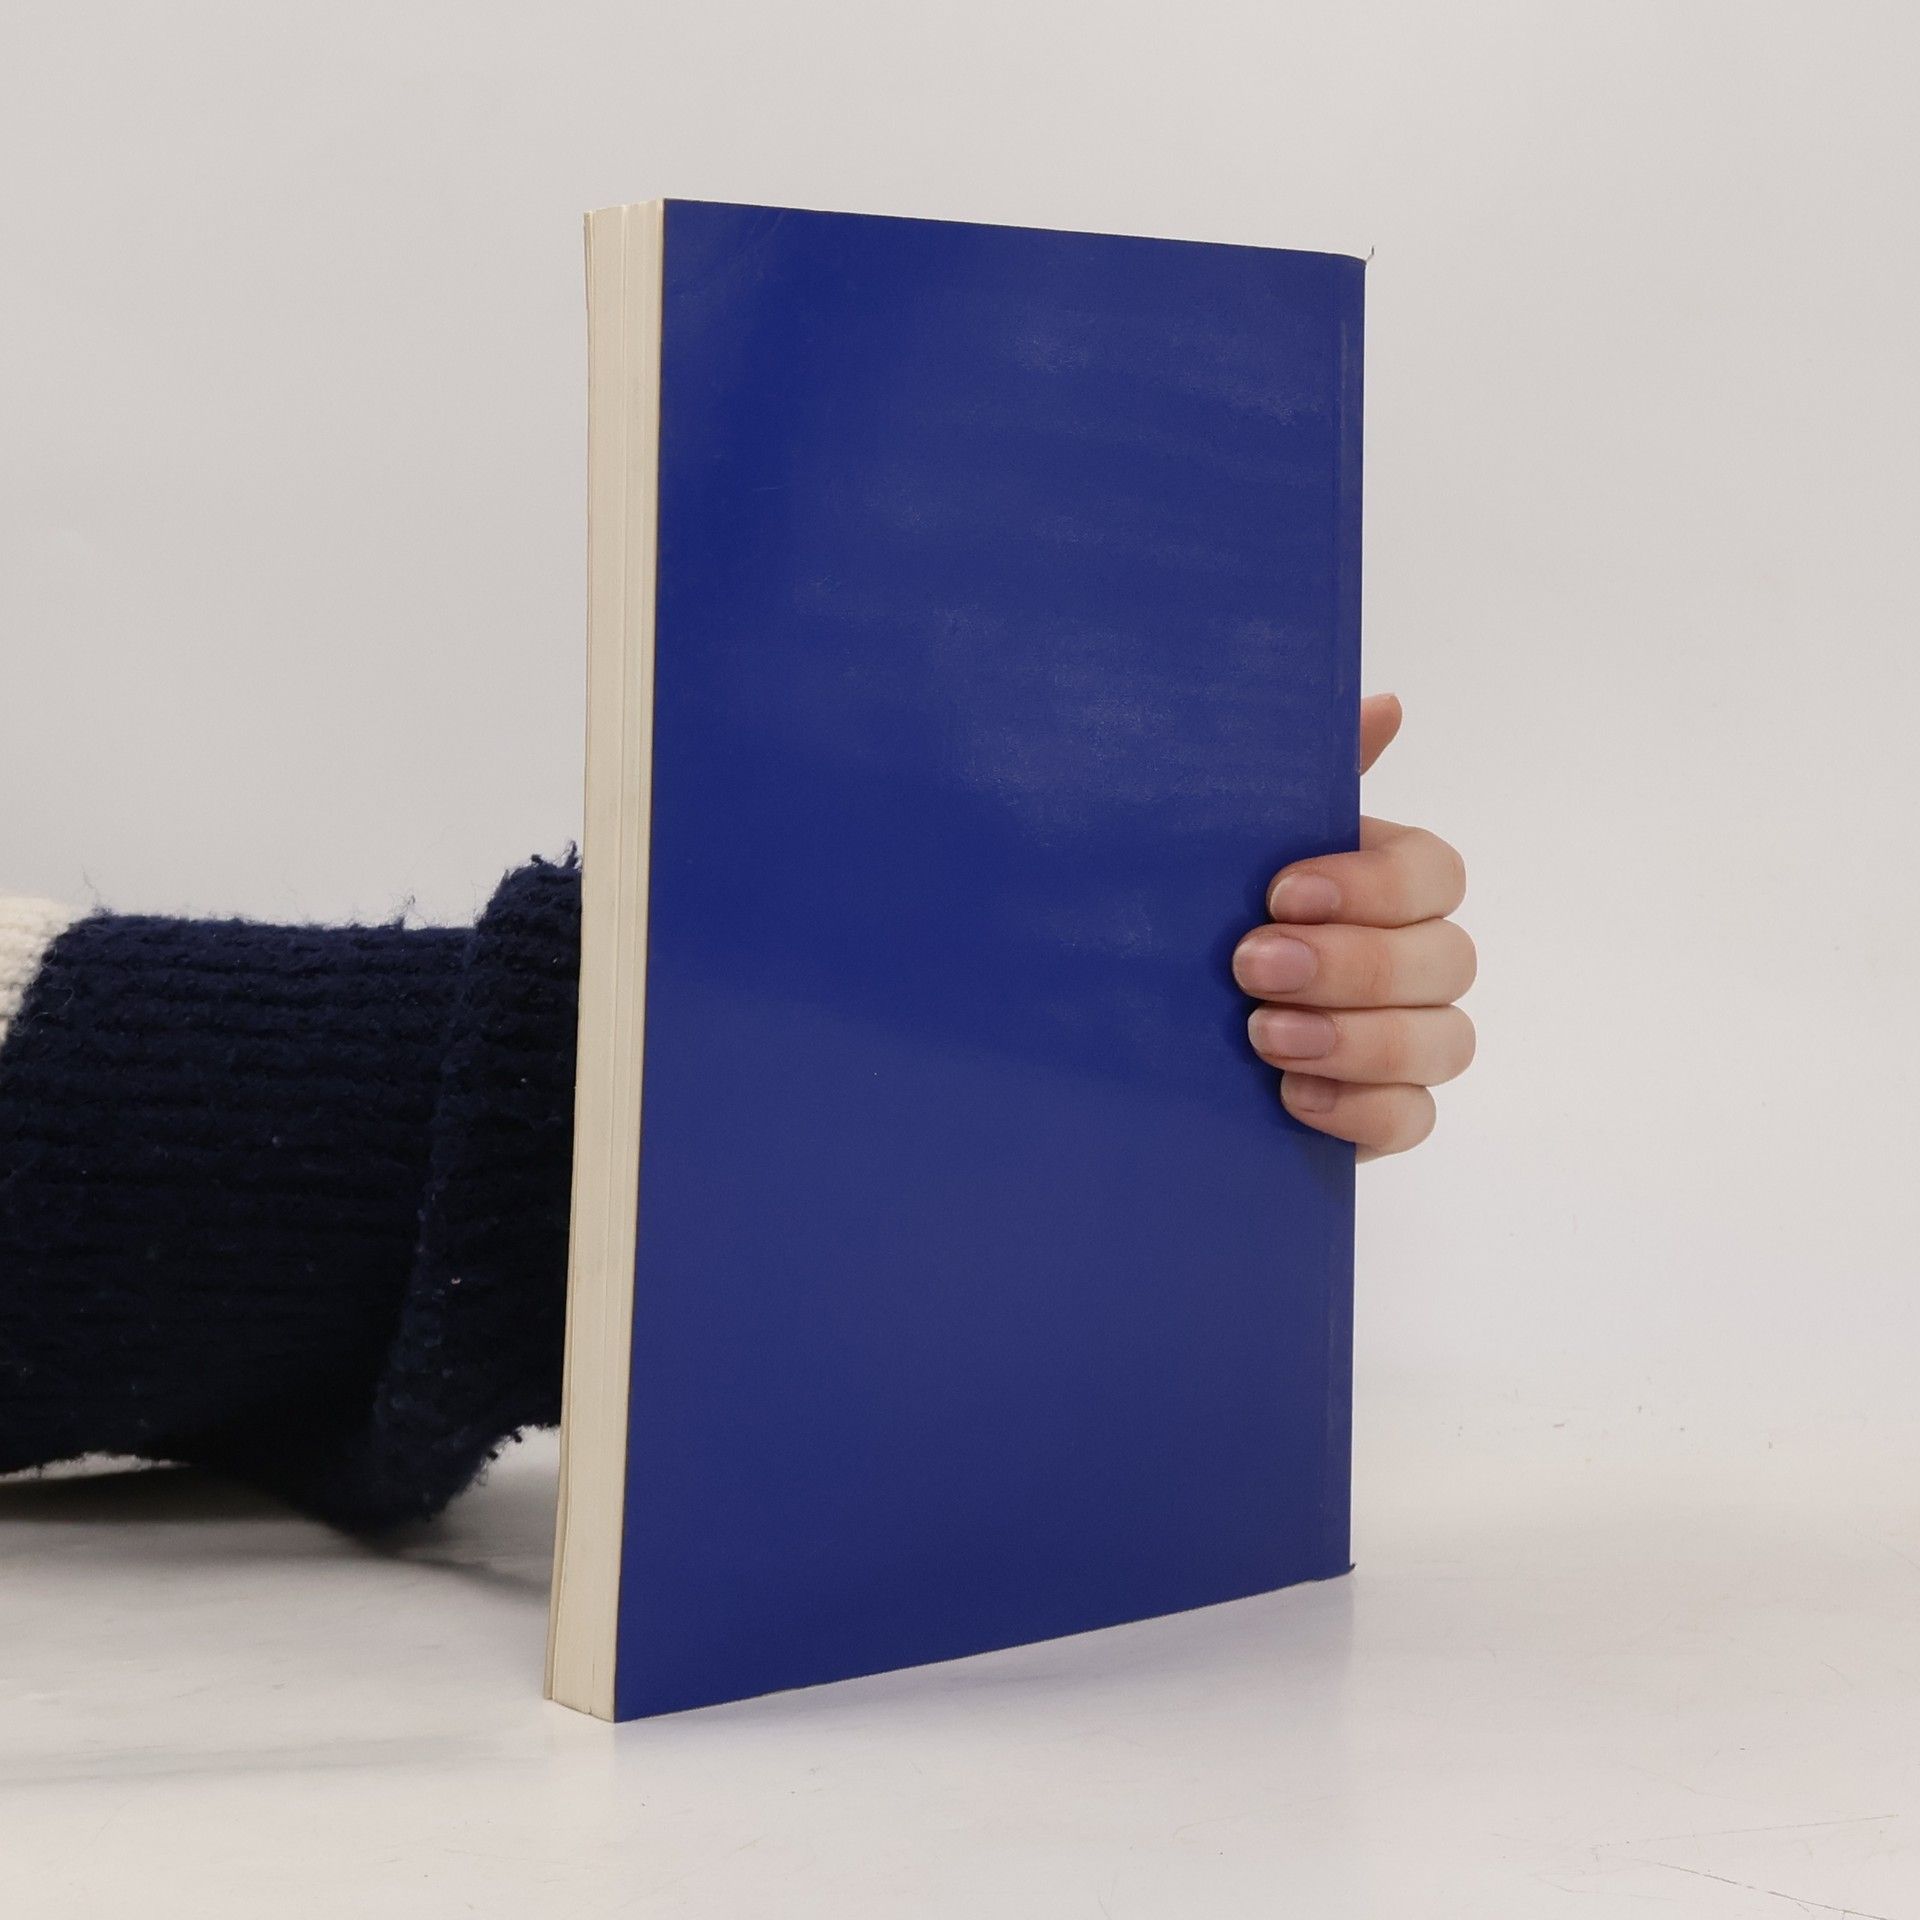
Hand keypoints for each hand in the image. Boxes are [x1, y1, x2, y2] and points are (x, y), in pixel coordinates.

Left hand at [1233, 694, 1474, 1158]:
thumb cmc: (1200, 912)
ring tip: (1265, 1038)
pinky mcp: (1382, 1110)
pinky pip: (1415, 1118)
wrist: (1133, 1015)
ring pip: (1446, 1042)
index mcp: (1388, 882)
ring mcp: (1408, 1040)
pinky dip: (1362, 1109)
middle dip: (1352, 965)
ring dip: (1359, 1039)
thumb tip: (1387, 704)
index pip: (1434, 875)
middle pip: (1448, 961)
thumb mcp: (1229, 839)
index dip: (1372, 886)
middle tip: (1253, 966)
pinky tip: (1294, 1096)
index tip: (1280, 892)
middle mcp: (1415, 959)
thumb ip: (1302, 779)